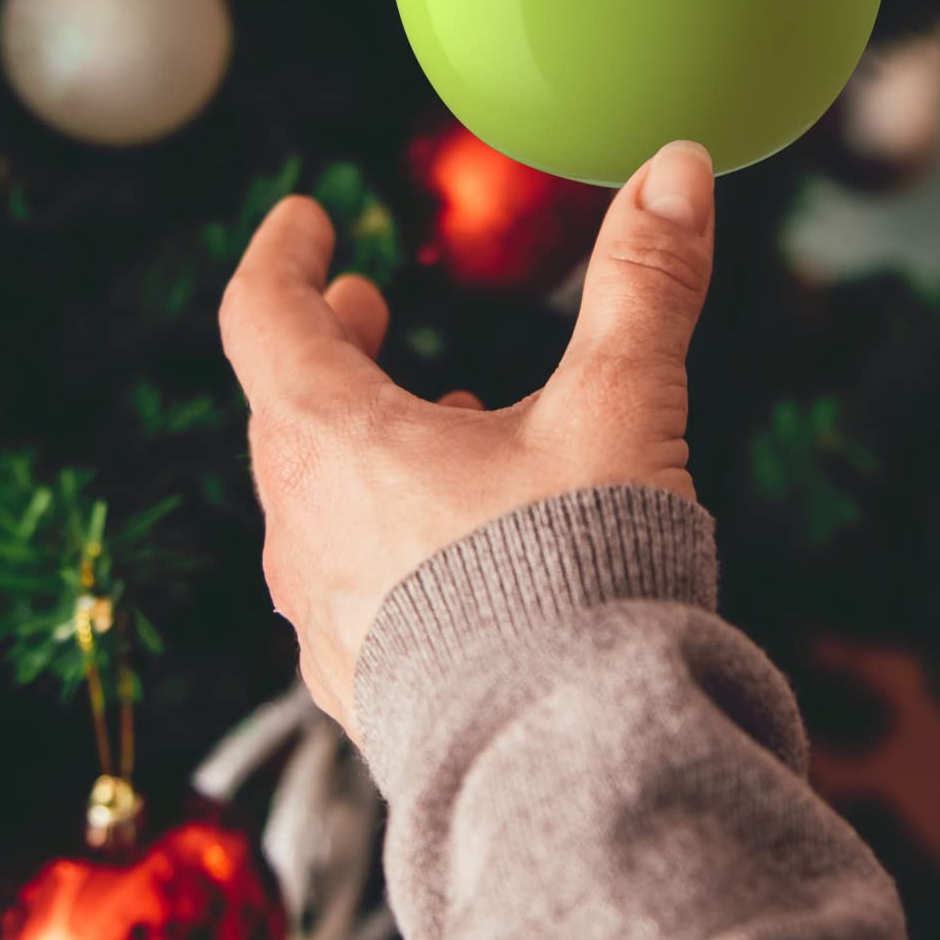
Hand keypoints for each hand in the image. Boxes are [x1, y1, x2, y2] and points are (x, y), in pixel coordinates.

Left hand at [218, 140, 715, 739]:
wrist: (567, 773)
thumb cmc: (578, 579)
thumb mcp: (619, 413)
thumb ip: (645, 285)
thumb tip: (677, 165)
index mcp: (334, 444)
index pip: (262, 318)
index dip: (281, 256)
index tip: (306, 218)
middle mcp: (303, 531)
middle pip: (287, 408)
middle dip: (331, 345)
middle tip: (368, 309)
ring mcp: (323, 620)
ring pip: (316, 498)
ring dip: (360, 439)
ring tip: (436, 415)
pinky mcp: (362, 688)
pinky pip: (347, 581)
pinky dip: (383, 527)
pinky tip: (457, 543)